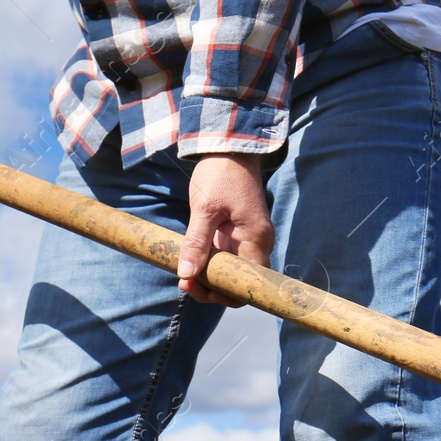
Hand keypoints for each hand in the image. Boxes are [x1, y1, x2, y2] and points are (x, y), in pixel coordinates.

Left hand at [177, 153, 273, 306]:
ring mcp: (248, 239)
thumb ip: (196, 242)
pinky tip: (190, 262)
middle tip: (184, 281)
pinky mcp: (237, 234)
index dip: (224, 294)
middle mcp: (257, 244)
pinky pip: (226, 259)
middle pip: (239, 282)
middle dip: (212, 288)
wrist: (229, 147)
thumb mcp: (204, 208)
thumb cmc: (220, 174)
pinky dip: (209, 264)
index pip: (248, 285)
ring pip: (231, 272)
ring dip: (208, 277)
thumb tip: (186, 274)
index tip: (196, 285)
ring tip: (183, 274)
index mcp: (255, 239)